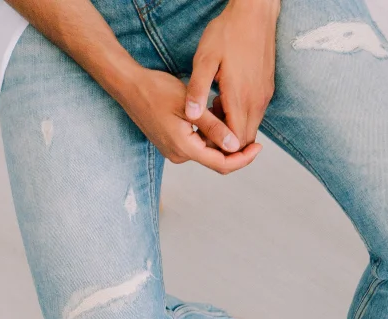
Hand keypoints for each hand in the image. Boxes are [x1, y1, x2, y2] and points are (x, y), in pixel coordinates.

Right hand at [119, 68, 259, 173]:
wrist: (128, 85)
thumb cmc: (156, 90)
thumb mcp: (190, 106)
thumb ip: (214, 127)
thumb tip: (236, 145)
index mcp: (184, 148)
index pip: (222, 163)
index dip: (244, 158)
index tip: (259, 147)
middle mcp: (178, 155)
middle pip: (216, 160)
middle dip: (235, 148)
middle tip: (248, 127)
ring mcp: (173, 150)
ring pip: (207, 152)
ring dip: (221, 139)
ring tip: (228, 115)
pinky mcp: (171, 143)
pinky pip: (197, 145)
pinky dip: (209, 135)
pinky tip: (213, 116)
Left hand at [187, 0, 278, 146]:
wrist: (255, 16)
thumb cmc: (227, 33)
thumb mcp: (204, 59)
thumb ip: (198, 89)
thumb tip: (191, 115)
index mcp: (240, 98)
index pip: (234, 140)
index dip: (219, 148)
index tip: (202, 142)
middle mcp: (256, 102)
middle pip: (245, 139)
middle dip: (226, 142)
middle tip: (204, 130)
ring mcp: (264, 97)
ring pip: (251, 127)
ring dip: (232, 128)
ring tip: (211, 110)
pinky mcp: (266, 90)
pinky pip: (255, 114)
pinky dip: (239, 116)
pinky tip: (223, 100)